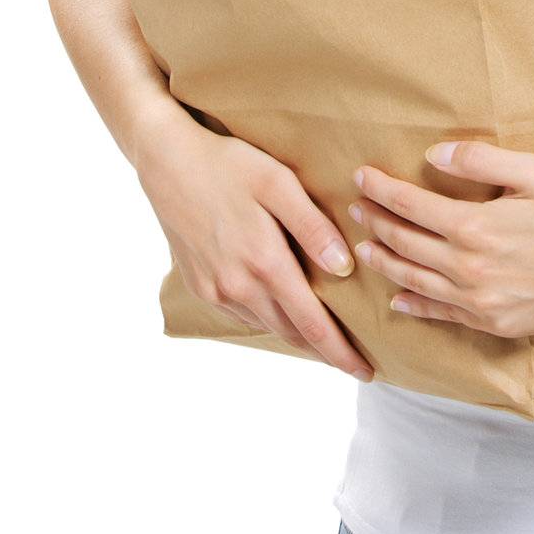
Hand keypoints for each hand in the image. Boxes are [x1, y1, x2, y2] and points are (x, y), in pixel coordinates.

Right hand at [135, 112, 375, 381]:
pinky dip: (269, 316)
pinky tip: (282, 305)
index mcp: (264, 263)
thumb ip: (312, 227)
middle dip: (324, 349)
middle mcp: (238, 287)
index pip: (312, 324)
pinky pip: (244, 312)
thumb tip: (344, 268)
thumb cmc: (229, 164)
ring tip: (324, 332)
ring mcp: (215, 290)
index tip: (367, 372)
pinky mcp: (200, 286)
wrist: (167, 161)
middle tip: (354, 357)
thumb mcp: (278, 183)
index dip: (340, 352)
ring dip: (296, 331)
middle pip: (291, 332)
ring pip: (267, 324)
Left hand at [349, 141, 533, 337]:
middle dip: (376, 222)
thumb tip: (434, 154)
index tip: (360, 176)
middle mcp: (469, 268)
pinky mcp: (494, 324)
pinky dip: (415, 307)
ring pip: (416, 282)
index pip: (411, 205)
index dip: (381, 189)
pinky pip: (442, 316)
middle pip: (406, 243)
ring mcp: (480, 302)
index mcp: (476, 226)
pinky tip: (398, 301)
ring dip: (386, 262)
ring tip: (364, 248)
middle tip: (355, 208)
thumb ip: (481, 160)